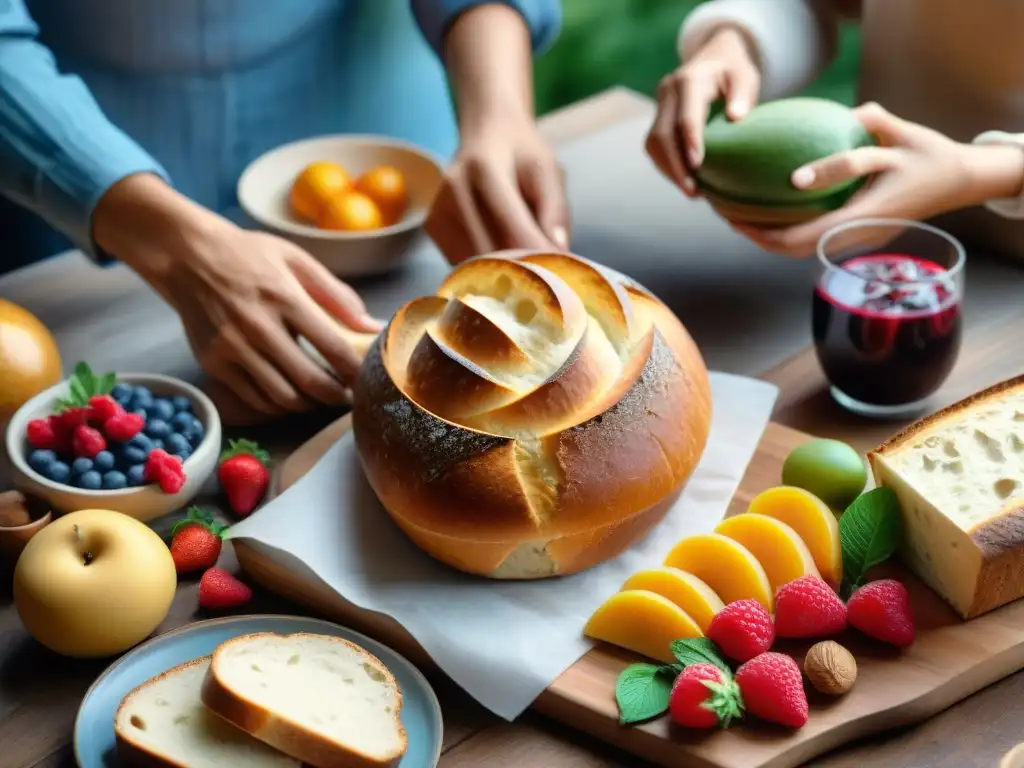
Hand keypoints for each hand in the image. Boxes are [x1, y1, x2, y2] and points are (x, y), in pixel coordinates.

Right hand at [94, 175, 381, 415]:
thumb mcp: (297, 260)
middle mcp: (257, 326)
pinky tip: (291, 395)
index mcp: (284, 297)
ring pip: (281, 397)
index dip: (355, 371)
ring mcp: (232, 348)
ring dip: (308, 405)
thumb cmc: (249, 255)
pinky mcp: (213, 363)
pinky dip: (278, 406)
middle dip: (336, 396)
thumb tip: (371, 326)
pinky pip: (253, 399)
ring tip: (321, 398)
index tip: (366, 380)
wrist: (186, 256)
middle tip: (348, 397)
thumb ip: (337, 295)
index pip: (332, 346)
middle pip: (309, 380)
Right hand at [426, 117, 568, 264]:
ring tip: (523, 261)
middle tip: (544, 277)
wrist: (486, 132)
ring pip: (474, 261)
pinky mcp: (432, 226)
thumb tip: (557, 253)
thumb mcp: (548, 171)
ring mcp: (437, 208)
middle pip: (489, 250)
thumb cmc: (521, 152)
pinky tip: (499, 250)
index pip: (511, 225)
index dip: (536, 253)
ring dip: (501, 269)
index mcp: (484, 168)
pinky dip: (484, 266)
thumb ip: (554, 210)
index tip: (557, 273)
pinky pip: (462, 260)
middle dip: (519, 267)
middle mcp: (453, 188)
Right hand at [645, 26, 760, 195]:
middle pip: (662, 135)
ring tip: (690, 191)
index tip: (698, 166)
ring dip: (669, 170)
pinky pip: (654, 146)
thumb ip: (742, 94)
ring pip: (653, 144)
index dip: (690, 142)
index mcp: (690, 80)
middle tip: (693, 192)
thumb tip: (735, 117)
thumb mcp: (745, 75)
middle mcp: (668, 91)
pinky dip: (667, 165)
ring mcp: (659, 104)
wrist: (714, 56)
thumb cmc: (734, 71)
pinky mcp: (657, 116)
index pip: (685, 117)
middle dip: (675, 167)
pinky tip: (684, 178)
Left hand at [731, 103, 1023, 257]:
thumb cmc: (929, 156)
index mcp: (862, 216)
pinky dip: (785, 229)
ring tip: (737, 214)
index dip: (768, 232)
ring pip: (801, 248)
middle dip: (756, 236)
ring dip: (766, 235)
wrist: (958, 181)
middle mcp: (854, 235)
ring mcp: (854, 239)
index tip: (740, 216)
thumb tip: (842, 116)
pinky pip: (812, 237)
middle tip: (726, 214)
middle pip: (794, 250)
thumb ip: (871, 129)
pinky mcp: (853, 234)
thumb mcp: (902, 138)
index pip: (804, 236)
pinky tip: (766, 209)